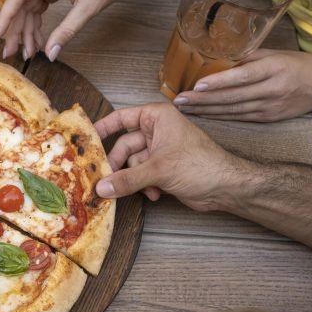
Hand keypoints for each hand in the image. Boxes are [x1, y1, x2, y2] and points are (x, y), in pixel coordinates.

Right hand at [0, 0, 138, 60]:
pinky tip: (38, 40)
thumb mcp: (90, 6)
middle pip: (21, 4)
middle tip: (13, 54)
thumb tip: (50, 55)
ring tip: (28, 53)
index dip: (5, 16)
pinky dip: (37, 23)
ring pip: (28, 7)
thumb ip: (68, 30)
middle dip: (16, 30)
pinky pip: (38, 5)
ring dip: (27, 30)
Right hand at [94, 103, 245, 211]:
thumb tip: (101, 188)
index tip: (85, 141)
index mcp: (156, 118)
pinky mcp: (162, 169)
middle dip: (118, 166)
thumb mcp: (158, 170)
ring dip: (133, 180)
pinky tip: (154, 194)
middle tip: (104, 181)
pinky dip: (144, 186)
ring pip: (131, 164)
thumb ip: (126, 179)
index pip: (121, 118)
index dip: (102, 129)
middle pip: (123, 146)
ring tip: (140, 189)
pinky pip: (140, 176)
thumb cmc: (200, 164)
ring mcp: (159, 151)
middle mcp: (156, 131)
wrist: (226, 187)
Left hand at [173, 50, 311, 121]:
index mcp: (274, 68)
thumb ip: (247, 58)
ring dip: (206, 110)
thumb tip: (216, 58)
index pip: (242, 76)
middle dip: (203, 100)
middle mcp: (271, 89)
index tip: (197, 85)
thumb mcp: (274, 54)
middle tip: (179, 100)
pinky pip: (238, 117)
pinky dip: (218, 116)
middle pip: (232, 97)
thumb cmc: (295, 64)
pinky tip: (202, 114)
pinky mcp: (267, 118)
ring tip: (184, 108)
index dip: (219, 82)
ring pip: (232, 110)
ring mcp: (269, 107)